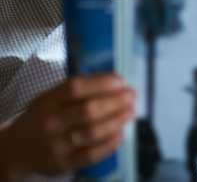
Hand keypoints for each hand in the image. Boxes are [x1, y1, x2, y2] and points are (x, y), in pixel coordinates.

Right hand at [0, 73, 135, 178]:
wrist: (17, 149)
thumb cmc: (42, 116)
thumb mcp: (50, 97)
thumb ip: (77, 89)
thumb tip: (114, 81)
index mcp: (48, 100)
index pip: (76, 88)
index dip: (101, 83)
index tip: (121, 80)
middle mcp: (52, 122)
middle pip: (88, 110)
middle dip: (115, 102)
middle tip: (132, 96)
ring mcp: (57, 145)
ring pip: (92, 133)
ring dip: (116, 121)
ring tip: (131, 112)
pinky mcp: (63, 164)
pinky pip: (90, 155)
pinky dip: (109, 144)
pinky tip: (121, 134)